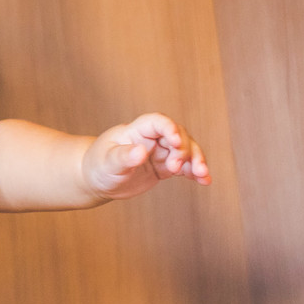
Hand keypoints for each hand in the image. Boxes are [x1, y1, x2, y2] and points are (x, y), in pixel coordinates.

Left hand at [82, 113, 210, 201]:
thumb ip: (124, 157)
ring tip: (201, 175)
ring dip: (196, 161)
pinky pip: (184, 167)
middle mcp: (151, 138)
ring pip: (186, 151)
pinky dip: (195, 172)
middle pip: (177, 136)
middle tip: (176, 168)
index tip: (176, 142)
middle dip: (183, 150)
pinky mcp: (164, 167)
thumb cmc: (98, 166)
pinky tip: (205, 181)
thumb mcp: (108, 163)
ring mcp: (160, 152)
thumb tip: (141, 152)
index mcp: (136, 130)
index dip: (169, 128)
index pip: (157, 122)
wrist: (97, 180)